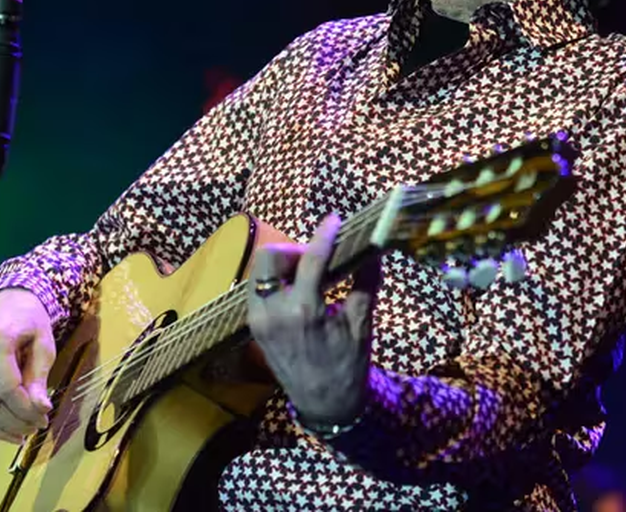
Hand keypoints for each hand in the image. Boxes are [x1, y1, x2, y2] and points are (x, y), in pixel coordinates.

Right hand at [0, 289, 55, 443]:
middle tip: (35, 426)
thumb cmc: (27, 319)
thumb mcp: (43, 343)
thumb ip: (39, 376)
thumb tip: (40, 407)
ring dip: (0, 428)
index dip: (25, 409)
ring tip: (23, 431)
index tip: (42, 416)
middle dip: (14, 422)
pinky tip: (5, 428)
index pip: (7, 388)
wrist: (9, 302)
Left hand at [247, 214, 380, 425]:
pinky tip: (296, 289)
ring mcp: (257, 320)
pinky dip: (274, 281)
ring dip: (282, 264)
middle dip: (293, 250)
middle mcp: (273, 313)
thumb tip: (373, 249)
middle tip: (315, 258)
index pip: (310, 259)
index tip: (334, 220)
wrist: (324, 405)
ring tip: (307, 274)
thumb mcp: (361, 325)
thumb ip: (366, 283)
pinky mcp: (253, 327)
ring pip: (259, 271)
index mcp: (303, 311)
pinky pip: (256, 289)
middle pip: (270, 257)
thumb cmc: (348, 365)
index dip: (324, 235)